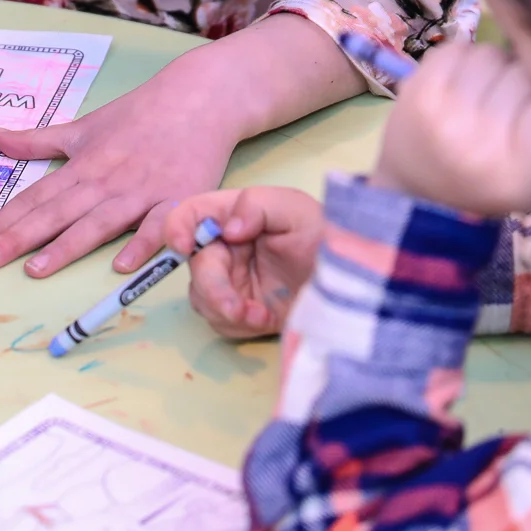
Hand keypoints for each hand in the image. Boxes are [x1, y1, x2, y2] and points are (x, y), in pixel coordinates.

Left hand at [0, 70, 242, 278]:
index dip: (2, 222)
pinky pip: (157, 225)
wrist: (199, 97)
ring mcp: (141, 191)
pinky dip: (140, 245)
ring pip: (97, 223)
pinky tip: (120, 266)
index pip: (34, 198)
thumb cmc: (140, 114)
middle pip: (55, 214)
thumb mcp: (84, 126)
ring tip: (34, 269)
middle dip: (16, 239)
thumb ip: (40, 141)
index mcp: (82, 166)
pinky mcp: (177, 198)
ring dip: (66, 246)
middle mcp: (105, 181)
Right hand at [166, 186, 322, 338]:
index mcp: (233, 215)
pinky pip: (220, 321)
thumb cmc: (324, 237)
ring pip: (201, 296)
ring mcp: (231, 281)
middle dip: (212, 286)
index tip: (183, 245)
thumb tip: (227, 230)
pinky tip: (264, 319)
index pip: (190, 214)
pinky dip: (238, 325)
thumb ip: (258, 205)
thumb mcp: (297, 209)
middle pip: (195, 263)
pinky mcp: (241, 312)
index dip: (176, 226)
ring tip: (259, 315)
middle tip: (235, 306)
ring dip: (225, 309)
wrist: (354, 286)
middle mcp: (226, 247)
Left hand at [370, 40, 530, 217]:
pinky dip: (466, 59)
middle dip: (526, 86)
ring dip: (496, 69)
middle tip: (513, 106)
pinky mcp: (416, 87)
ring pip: (492, 55)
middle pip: (524, 76)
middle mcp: (476, 142)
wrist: (418, 188)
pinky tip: (463, 84)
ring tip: (488, 93)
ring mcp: (441, 111)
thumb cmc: (490, 187)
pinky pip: (458, 48)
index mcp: (513, 173)